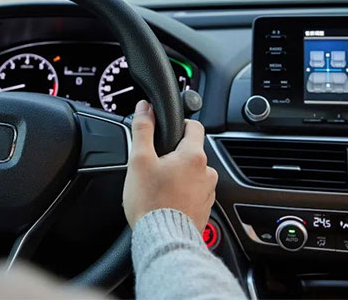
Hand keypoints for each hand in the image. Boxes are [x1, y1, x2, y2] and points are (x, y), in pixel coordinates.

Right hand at [122, 100, 217, 232]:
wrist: (163, 240)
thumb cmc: (151, 202)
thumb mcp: (139, 160)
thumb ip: (143, 130)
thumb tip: (144, 108)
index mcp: (194, 156)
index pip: (194, 126)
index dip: (179, 124)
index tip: (167, 131)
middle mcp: (207, 172)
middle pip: (192, 152)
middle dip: (175, 155)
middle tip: (155, 165)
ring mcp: (208, 192)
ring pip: (193, 174)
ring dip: (179, 176)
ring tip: (159, 186)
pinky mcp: (204, 209)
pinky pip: (194, 193)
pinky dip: (182, 193)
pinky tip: (166, 200)